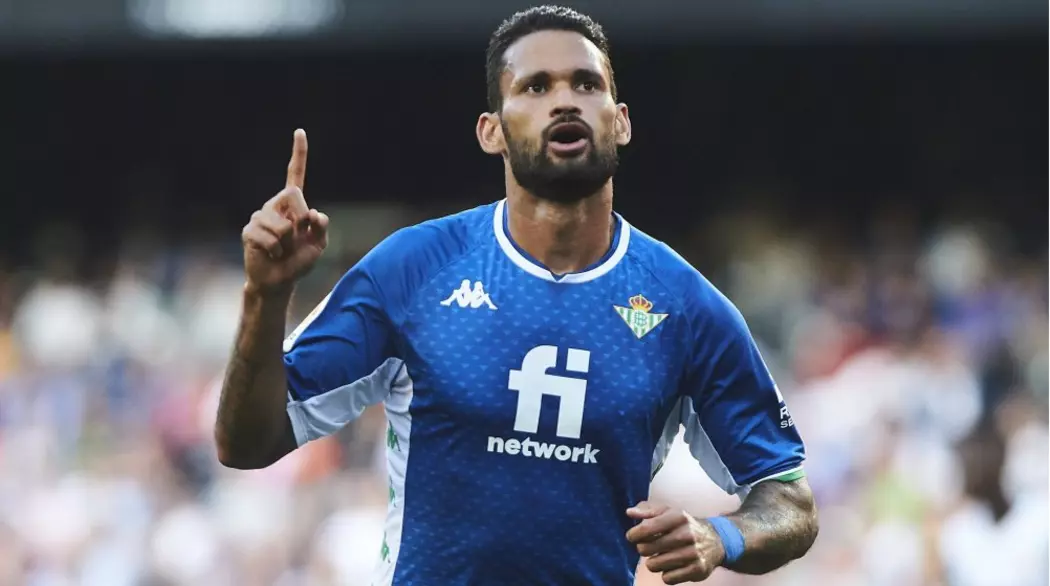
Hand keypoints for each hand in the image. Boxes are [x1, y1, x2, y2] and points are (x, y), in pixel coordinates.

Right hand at [241, 129, 329, 295]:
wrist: (279, 281)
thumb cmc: (299, 261)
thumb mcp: (319, 245)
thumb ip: (322, 228)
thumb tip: (314, 213)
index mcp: (293, 204)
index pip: (295, 174)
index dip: (298, 154)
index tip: (300, 131)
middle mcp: (275, 205)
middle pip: (294, 194)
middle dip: (301, 219)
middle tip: (296, 238)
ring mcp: (260, 216)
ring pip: (282, 224)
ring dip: (287, 243)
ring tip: (281, 250)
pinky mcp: (249, 230)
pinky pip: (268, 237)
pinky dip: (275, 250)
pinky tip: (271, 254)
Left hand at [626, 501, 725, 583]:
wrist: (716, 540)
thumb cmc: (684, 525)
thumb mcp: (668, 511)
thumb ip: (647, 510)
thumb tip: (630, 512)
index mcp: (678, 517)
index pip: (647, 528)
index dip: (634, 534)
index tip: (633, 537)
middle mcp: (687, 534)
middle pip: (646, 549)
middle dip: (643, 549)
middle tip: (650, 546)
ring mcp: (693, 553)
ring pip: (654, 565)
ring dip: (653, 562)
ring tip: (661, 556)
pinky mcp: (697, 570)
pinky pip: (667, 578)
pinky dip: (666, 574)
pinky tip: (672, 565)